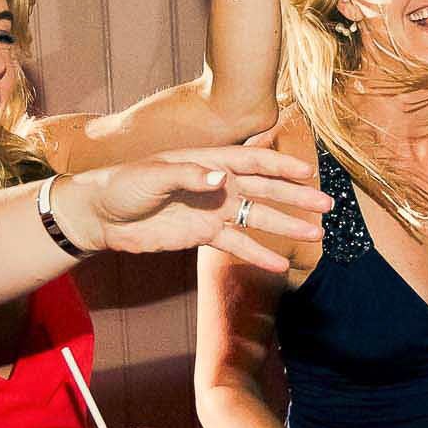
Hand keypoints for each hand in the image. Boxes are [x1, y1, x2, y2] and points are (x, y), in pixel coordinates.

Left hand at [55, 147, 330, 271]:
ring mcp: (212, 210)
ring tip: (315, 236)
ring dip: (285, 228)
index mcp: (208, 162)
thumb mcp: (153, 177)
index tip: (308, 173)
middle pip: (264, 191)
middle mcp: (216, 185)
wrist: (101, 216)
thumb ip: (188, 177)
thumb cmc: (123, 185)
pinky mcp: (202, 234)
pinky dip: (257, 255)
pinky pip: (236, 245)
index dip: (281, 166)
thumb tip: (222, 179)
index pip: (252, 161)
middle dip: (295, 199)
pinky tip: (279, 265)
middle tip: (326, 207)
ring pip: (257, 219)